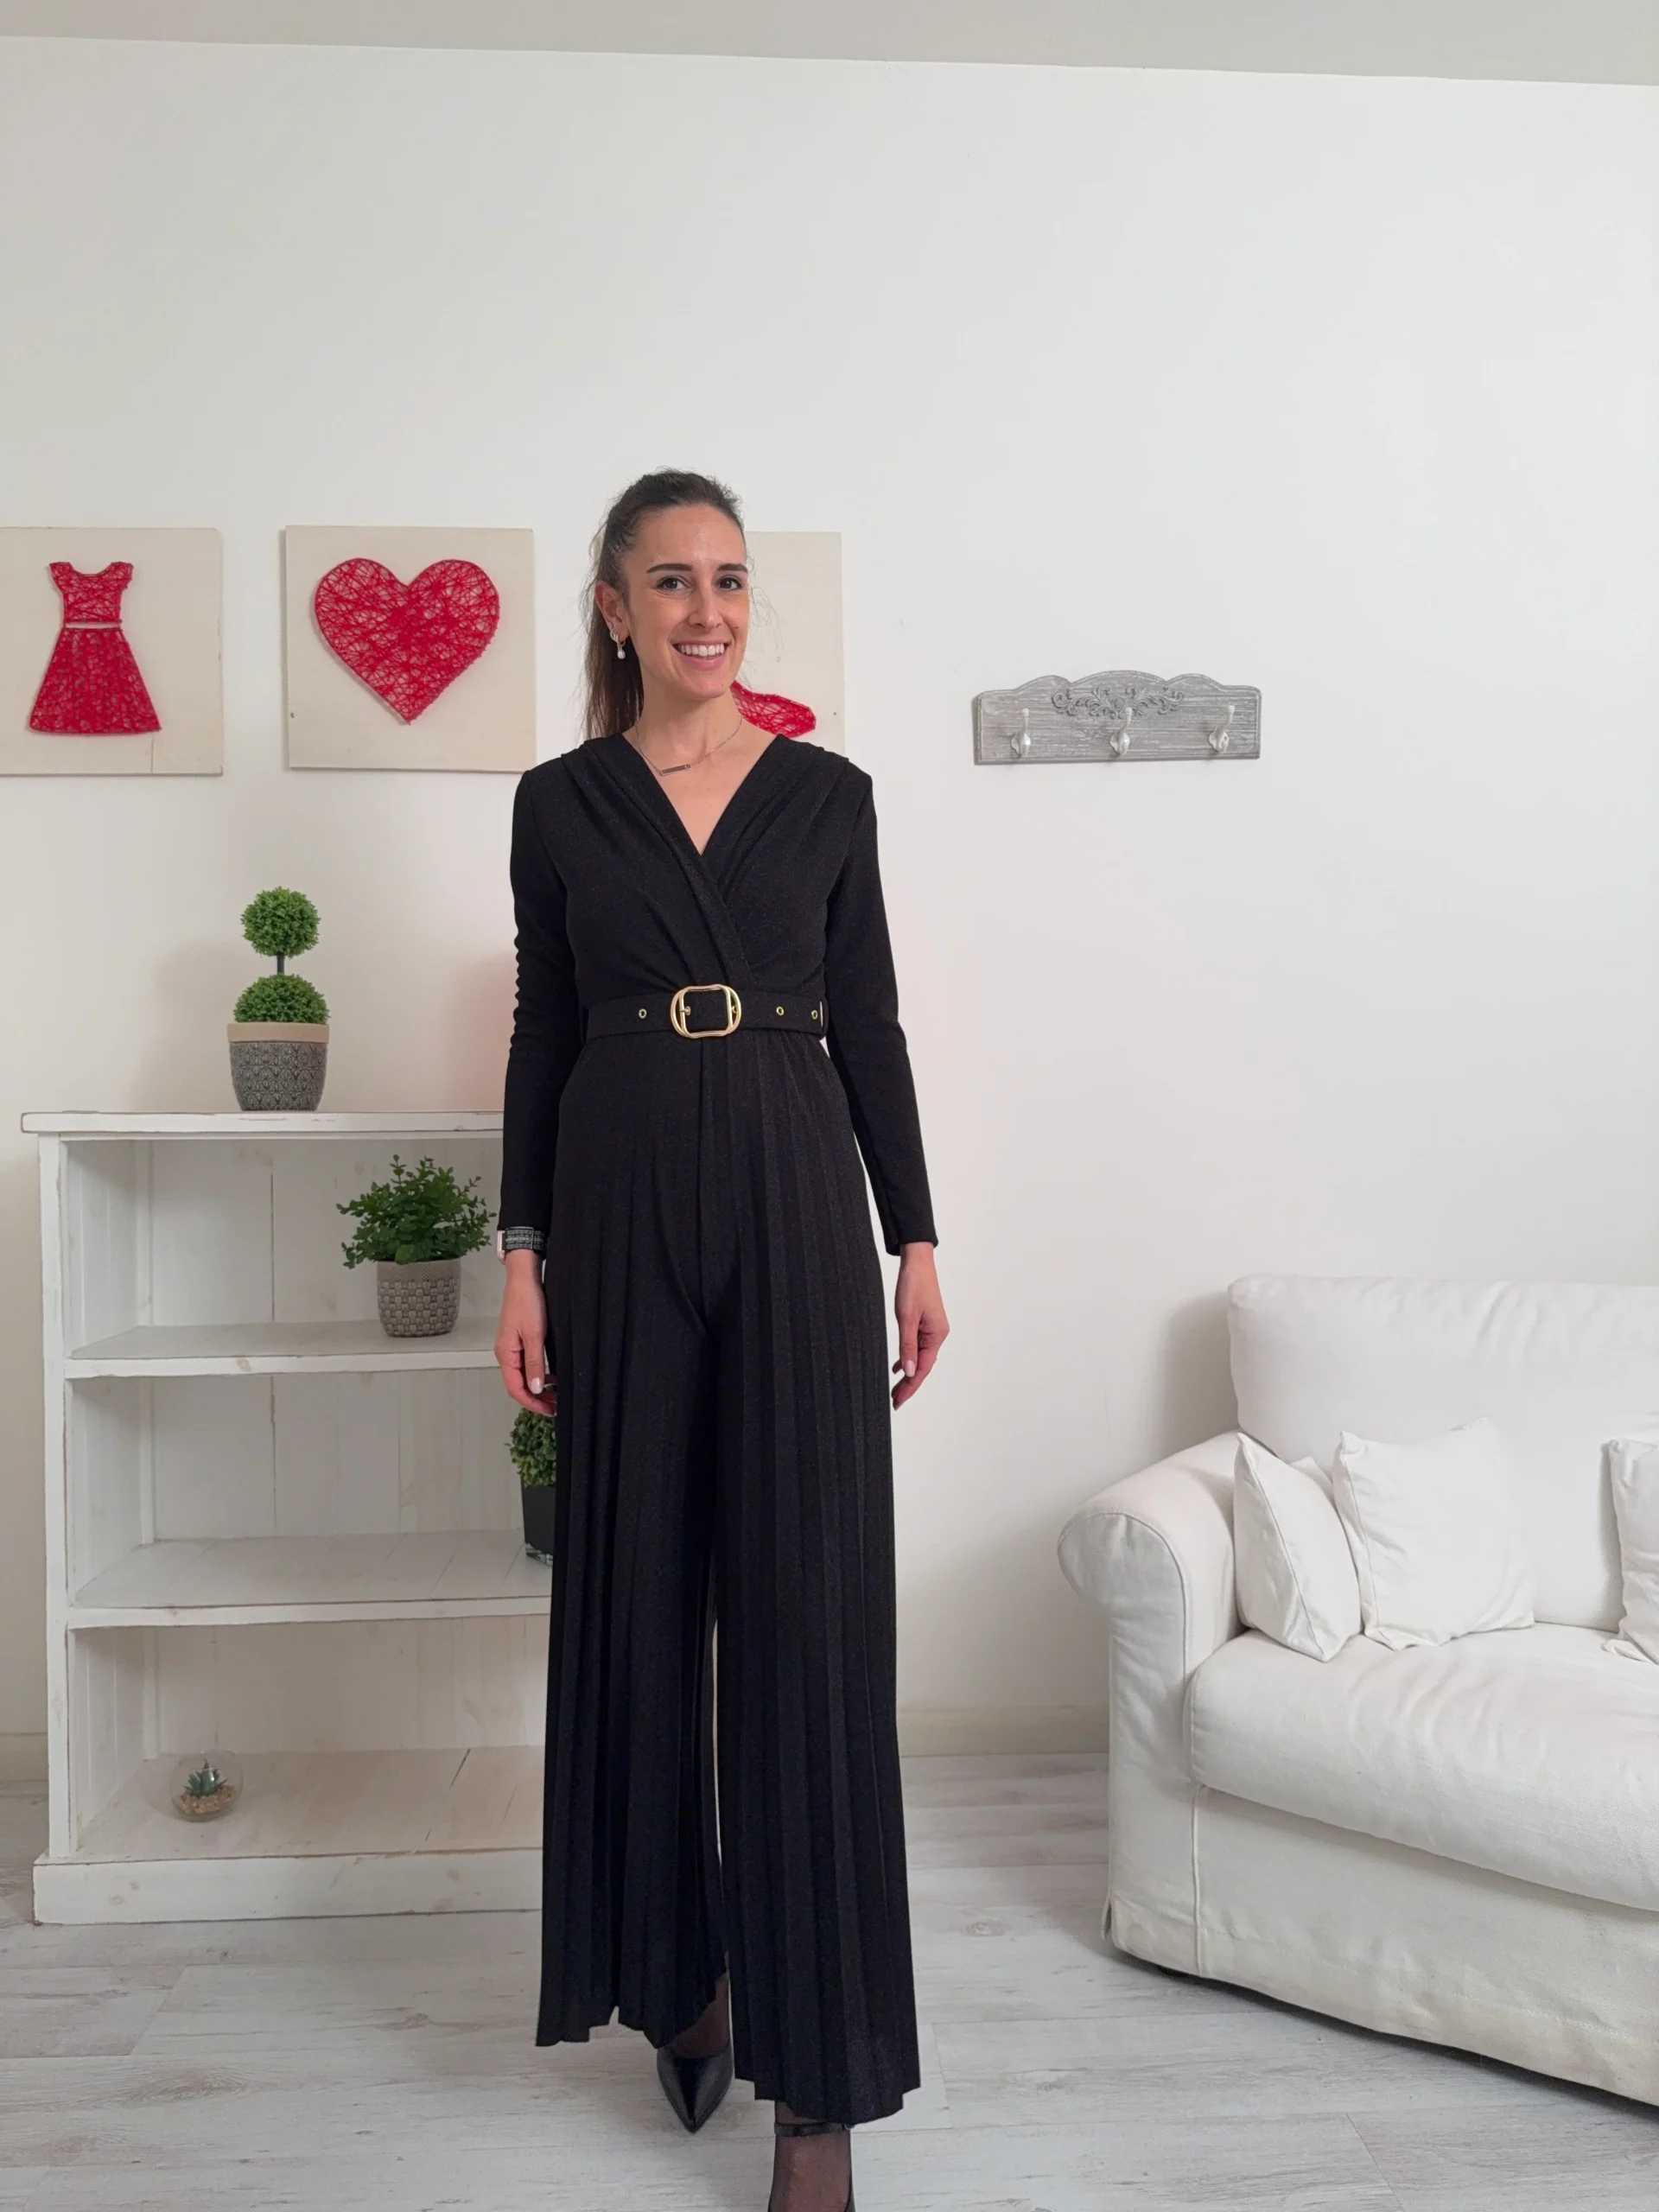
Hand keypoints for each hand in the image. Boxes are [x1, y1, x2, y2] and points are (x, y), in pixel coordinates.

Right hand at [496, 1249, 554, 1415]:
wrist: (524, 1278)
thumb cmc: (527, 1301)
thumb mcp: (535, 1335)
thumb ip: (535, 1363)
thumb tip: (536, 1389)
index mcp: (506, 1354)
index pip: (515, 1389)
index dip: (532, 1404)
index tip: (549, 1411)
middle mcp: (505, 1354)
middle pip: (517, 1386)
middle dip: (536, 1399)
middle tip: (556, 1407)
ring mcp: (511, 1348)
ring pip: (522, 1376)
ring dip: (538, 1388)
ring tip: (556, 1395)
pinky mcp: (518, 1341)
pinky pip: (525, 1365)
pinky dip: (537, 1375)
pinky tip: (551, 1377)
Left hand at [892, 1242, 947, 1408]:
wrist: (916, 1261)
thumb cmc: (913, 1285)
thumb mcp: (906, 1317)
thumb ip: (907, 1346)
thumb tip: (909, 1372)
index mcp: (937, 1335)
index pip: (922, 1368)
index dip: (910, 1387)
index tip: (898, 1401)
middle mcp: (937, 1334)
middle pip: (922, 1366)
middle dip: (908, 1384)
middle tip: (894, 1402)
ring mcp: (932, 1329)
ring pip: (919, 1357)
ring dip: (908, 1373)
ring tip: (895, 1390)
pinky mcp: (925, 1322)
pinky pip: (916, 1345)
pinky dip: (907, 1357)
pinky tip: (899, 1367)